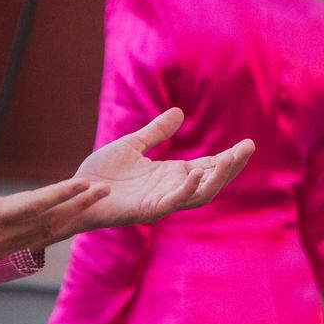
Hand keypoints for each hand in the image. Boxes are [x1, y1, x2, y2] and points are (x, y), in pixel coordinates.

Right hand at [0, 144, 104, 291]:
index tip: (85, 183)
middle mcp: (0, 237)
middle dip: (78, 205)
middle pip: (48, 220)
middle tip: (104, 190)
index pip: (34, 205)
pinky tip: (68, 219)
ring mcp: (1, 247)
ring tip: (94, 201)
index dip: (62, 194)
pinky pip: (35, 239)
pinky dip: (56, 228)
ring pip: (45, 233)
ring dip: (71, 216)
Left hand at [67, 110, 254, 229]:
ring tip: (230, 159)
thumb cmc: (102, 173)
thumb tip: (179, 112)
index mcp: (170, 175)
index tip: (247, 144)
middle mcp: (170, 190)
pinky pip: (171, 203)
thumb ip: (156, 132)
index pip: (207, 167)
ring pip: (198, 195)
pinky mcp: (145, 211)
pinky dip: (185, 190)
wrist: (75, 192)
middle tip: (247, 148)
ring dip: (215, 179)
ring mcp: (160, 202)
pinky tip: (194, 175)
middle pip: (210, 181)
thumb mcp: (132, 144)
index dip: (227, 158)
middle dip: (230, 167)